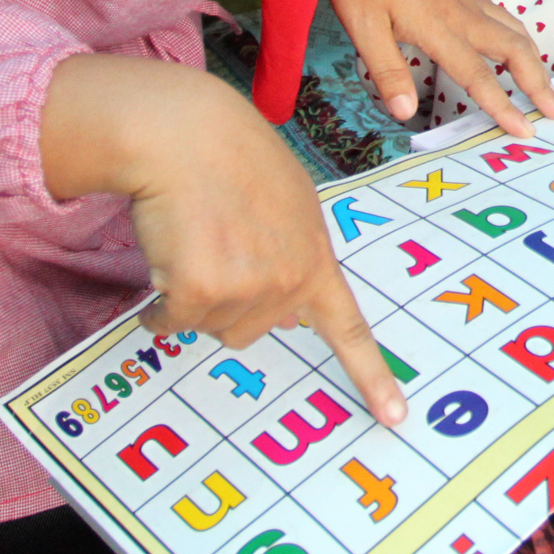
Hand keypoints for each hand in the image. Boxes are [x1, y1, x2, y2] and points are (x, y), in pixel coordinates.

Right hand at [41, 56, 408, 427]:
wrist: (187, 136)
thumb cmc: (231, 159)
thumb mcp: (288, 204)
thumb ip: (293, 254)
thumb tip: (286, 314)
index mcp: (317, 259)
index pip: (349, 329)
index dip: (371, 377)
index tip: (394, 417)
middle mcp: (291, 281)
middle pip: (250, 331)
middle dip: (226, 298)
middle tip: (216, 244)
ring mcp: (251, 289)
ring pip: (209, 327)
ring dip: (192, 296)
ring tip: (193, 239)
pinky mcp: (204, 292)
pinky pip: (171, 322)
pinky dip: (159, 304)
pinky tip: (166, 254)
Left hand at [326, 0, 553, 133]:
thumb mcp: (361, 24)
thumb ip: (386, 70)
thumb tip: (404, 114)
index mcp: (438, 26)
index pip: (478, 75)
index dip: (502, 107)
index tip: (526, 132)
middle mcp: (463, 12)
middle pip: (516, 50)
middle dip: (540, 84)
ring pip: (516, 31)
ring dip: (536, 62)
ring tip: (547, 89)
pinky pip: (505, 17)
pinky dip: (522, 40)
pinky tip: (518, 51)